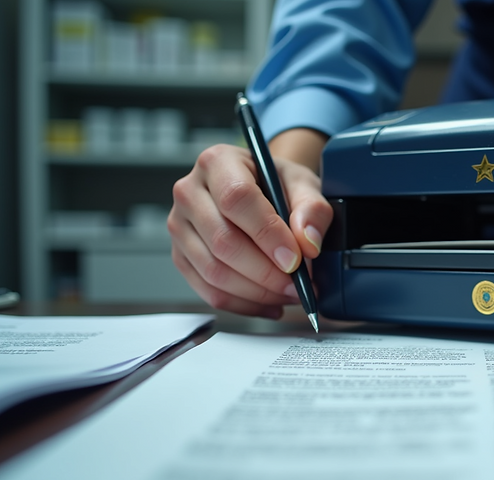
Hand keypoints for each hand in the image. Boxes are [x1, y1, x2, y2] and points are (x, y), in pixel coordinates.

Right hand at [168, 129, 332, 317]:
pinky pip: (208, 290)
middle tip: (299, 285)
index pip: (237, 199)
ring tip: (289, 294)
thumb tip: (308, 243)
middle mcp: (189, 191)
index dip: (268, 234)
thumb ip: (312, 209)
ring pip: (214, 271)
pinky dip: (243, 304)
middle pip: (223, 241)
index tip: (294, 259)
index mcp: (218, 162)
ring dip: (257, 292)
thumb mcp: (303, 184)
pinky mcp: (181, 256)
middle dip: (266, 273)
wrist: (260, 190)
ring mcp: (180, 226)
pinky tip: (270, 304)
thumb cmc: (277, 184)